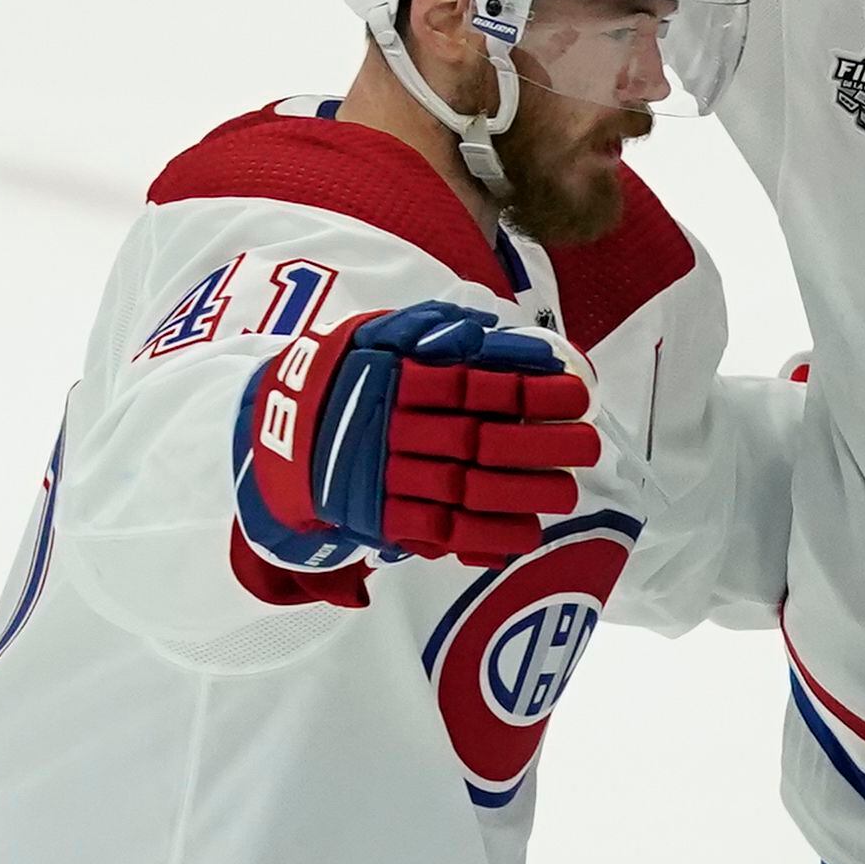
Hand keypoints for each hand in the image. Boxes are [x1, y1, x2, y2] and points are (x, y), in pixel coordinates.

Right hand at [234, 303, 598, 574]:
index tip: (576, 394)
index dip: (531, 391)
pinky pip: (441, 530)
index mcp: (396, 378)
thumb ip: (431, 327)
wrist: (277, 430)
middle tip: (587, 446)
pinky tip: (527, 532)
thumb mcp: (378, 333)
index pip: (475, 385)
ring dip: (523, 493)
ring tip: (566, 492)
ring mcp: (385, 476)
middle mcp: (392, 428)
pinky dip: (487, 535)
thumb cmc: (348, 374)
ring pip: (465, 488)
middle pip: (479, 440)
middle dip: (541, 445)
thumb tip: (482, 331)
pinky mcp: (380, 516)